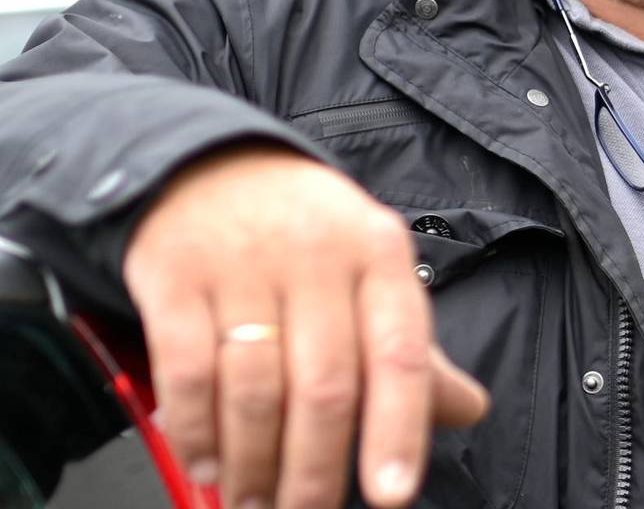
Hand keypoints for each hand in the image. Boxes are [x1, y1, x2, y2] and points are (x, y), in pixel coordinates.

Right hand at [124, 145, 489, 508]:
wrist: (209, 167)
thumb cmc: (304, 235)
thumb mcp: (370, 273)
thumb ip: (410, 350)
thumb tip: (468, 410)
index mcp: (379, 256)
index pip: (400, 354)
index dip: (399, 431)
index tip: (392, 493)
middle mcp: (316, 254)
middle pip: (325, 386)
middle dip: (314, 470)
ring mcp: (242, 262)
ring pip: (254, 388)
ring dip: (252, 462)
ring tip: (252, 498)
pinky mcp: (175, 274)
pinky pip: (187, 371)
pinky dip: (195, 430)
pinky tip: (205, 462)